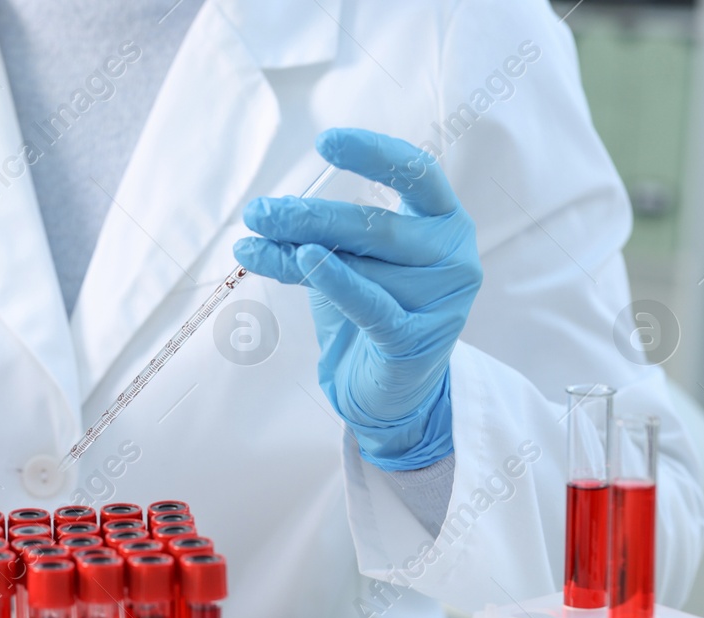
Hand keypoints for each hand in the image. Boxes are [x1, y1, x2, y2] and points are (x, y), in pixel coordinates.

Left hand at [234, 128, 481, 470]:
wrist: (388, 391)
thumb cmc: (371, 312)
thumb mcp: (346, 263)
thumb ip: (320, 236)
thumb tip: (264, 215)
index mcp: (444, 221)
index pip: (418, 173)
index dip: (374, 154)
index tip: (326, 141)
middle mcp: (452, 254)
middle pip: (373, 224)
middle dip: (307, 216)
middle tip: (258, 212)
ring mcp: (441, 299)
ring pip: (360, 264)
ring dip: (297, 253)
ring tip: (251, 247)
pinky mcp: (418, 338)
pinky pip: (369, 304)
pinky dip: (334, 280)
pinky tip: (302, 259)